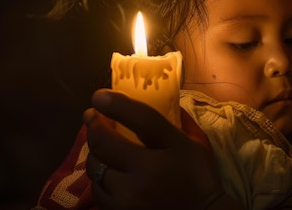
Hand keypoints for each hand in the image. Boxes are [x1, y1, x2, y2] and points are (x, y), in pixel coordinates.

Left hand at [84, 89, 232, 209]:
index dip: (115, 104)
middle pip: (104, 143)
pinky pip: (97, 190)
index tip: (99, 95)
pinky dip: (99, 177)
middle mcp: (146, 172)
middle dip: (93, 126)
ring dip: (95, 153)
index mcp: (171, 149)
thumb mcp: (197, 143)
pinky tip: (107, 170)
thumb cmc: (200, 176)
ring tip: (100, 145)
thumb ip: (180, 120)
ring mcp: (129, 197)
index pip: (140, 118)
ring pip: (95, 167)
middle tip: (92, 117)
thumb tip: (163, 98)